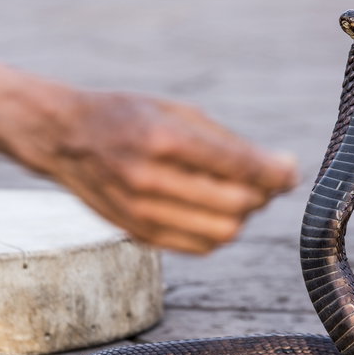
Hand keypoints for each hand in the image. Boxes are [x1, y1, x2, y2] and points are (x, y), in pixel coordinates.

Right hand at [14, 91, 297, 253]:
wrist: (64, 137)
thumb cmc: (123, 115)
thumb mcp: (173, 109)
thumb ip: (225, 140)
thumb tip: (276, 168)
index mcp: (164, 139)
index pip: (241, 167)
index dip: (277, 171)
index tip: (289, 170)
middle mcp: (151, 180)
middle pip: (237, 207)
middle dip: (261, 195)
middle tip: (260, 180)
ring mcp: (141, 212)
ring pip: (221, 233)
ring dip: (240, 215)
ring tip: (232, 192)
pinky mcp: (136, 232)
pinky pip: (197, 245)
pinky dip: (215, 230)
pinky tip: (207, 207)